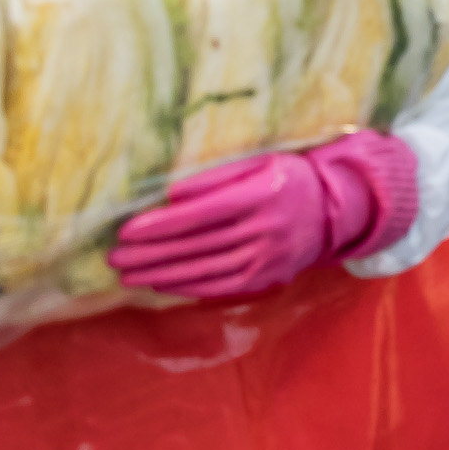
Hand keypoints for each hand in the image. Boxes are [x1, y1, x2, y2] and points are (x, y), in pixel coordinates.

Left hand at [108, 132, 417, 299]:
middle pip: (196, 244)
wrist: (335, 210)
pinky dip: (186, 286)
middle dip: (149, 253)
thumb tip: (172, 197)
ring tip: (126, 274)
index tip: (126, 231)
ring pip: (203, 269)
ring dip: (159, 273)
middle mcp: (266, 228)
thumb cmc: (289, 178)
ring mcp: (267, 257)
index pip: (200, 214)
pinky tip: (160, 283)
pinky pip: (219, 286)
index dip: (160, 225)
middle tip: (113, 258)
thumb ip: (217, 178)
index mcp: (262, 193)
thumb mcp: (261, 163)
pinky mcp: (266, 277)